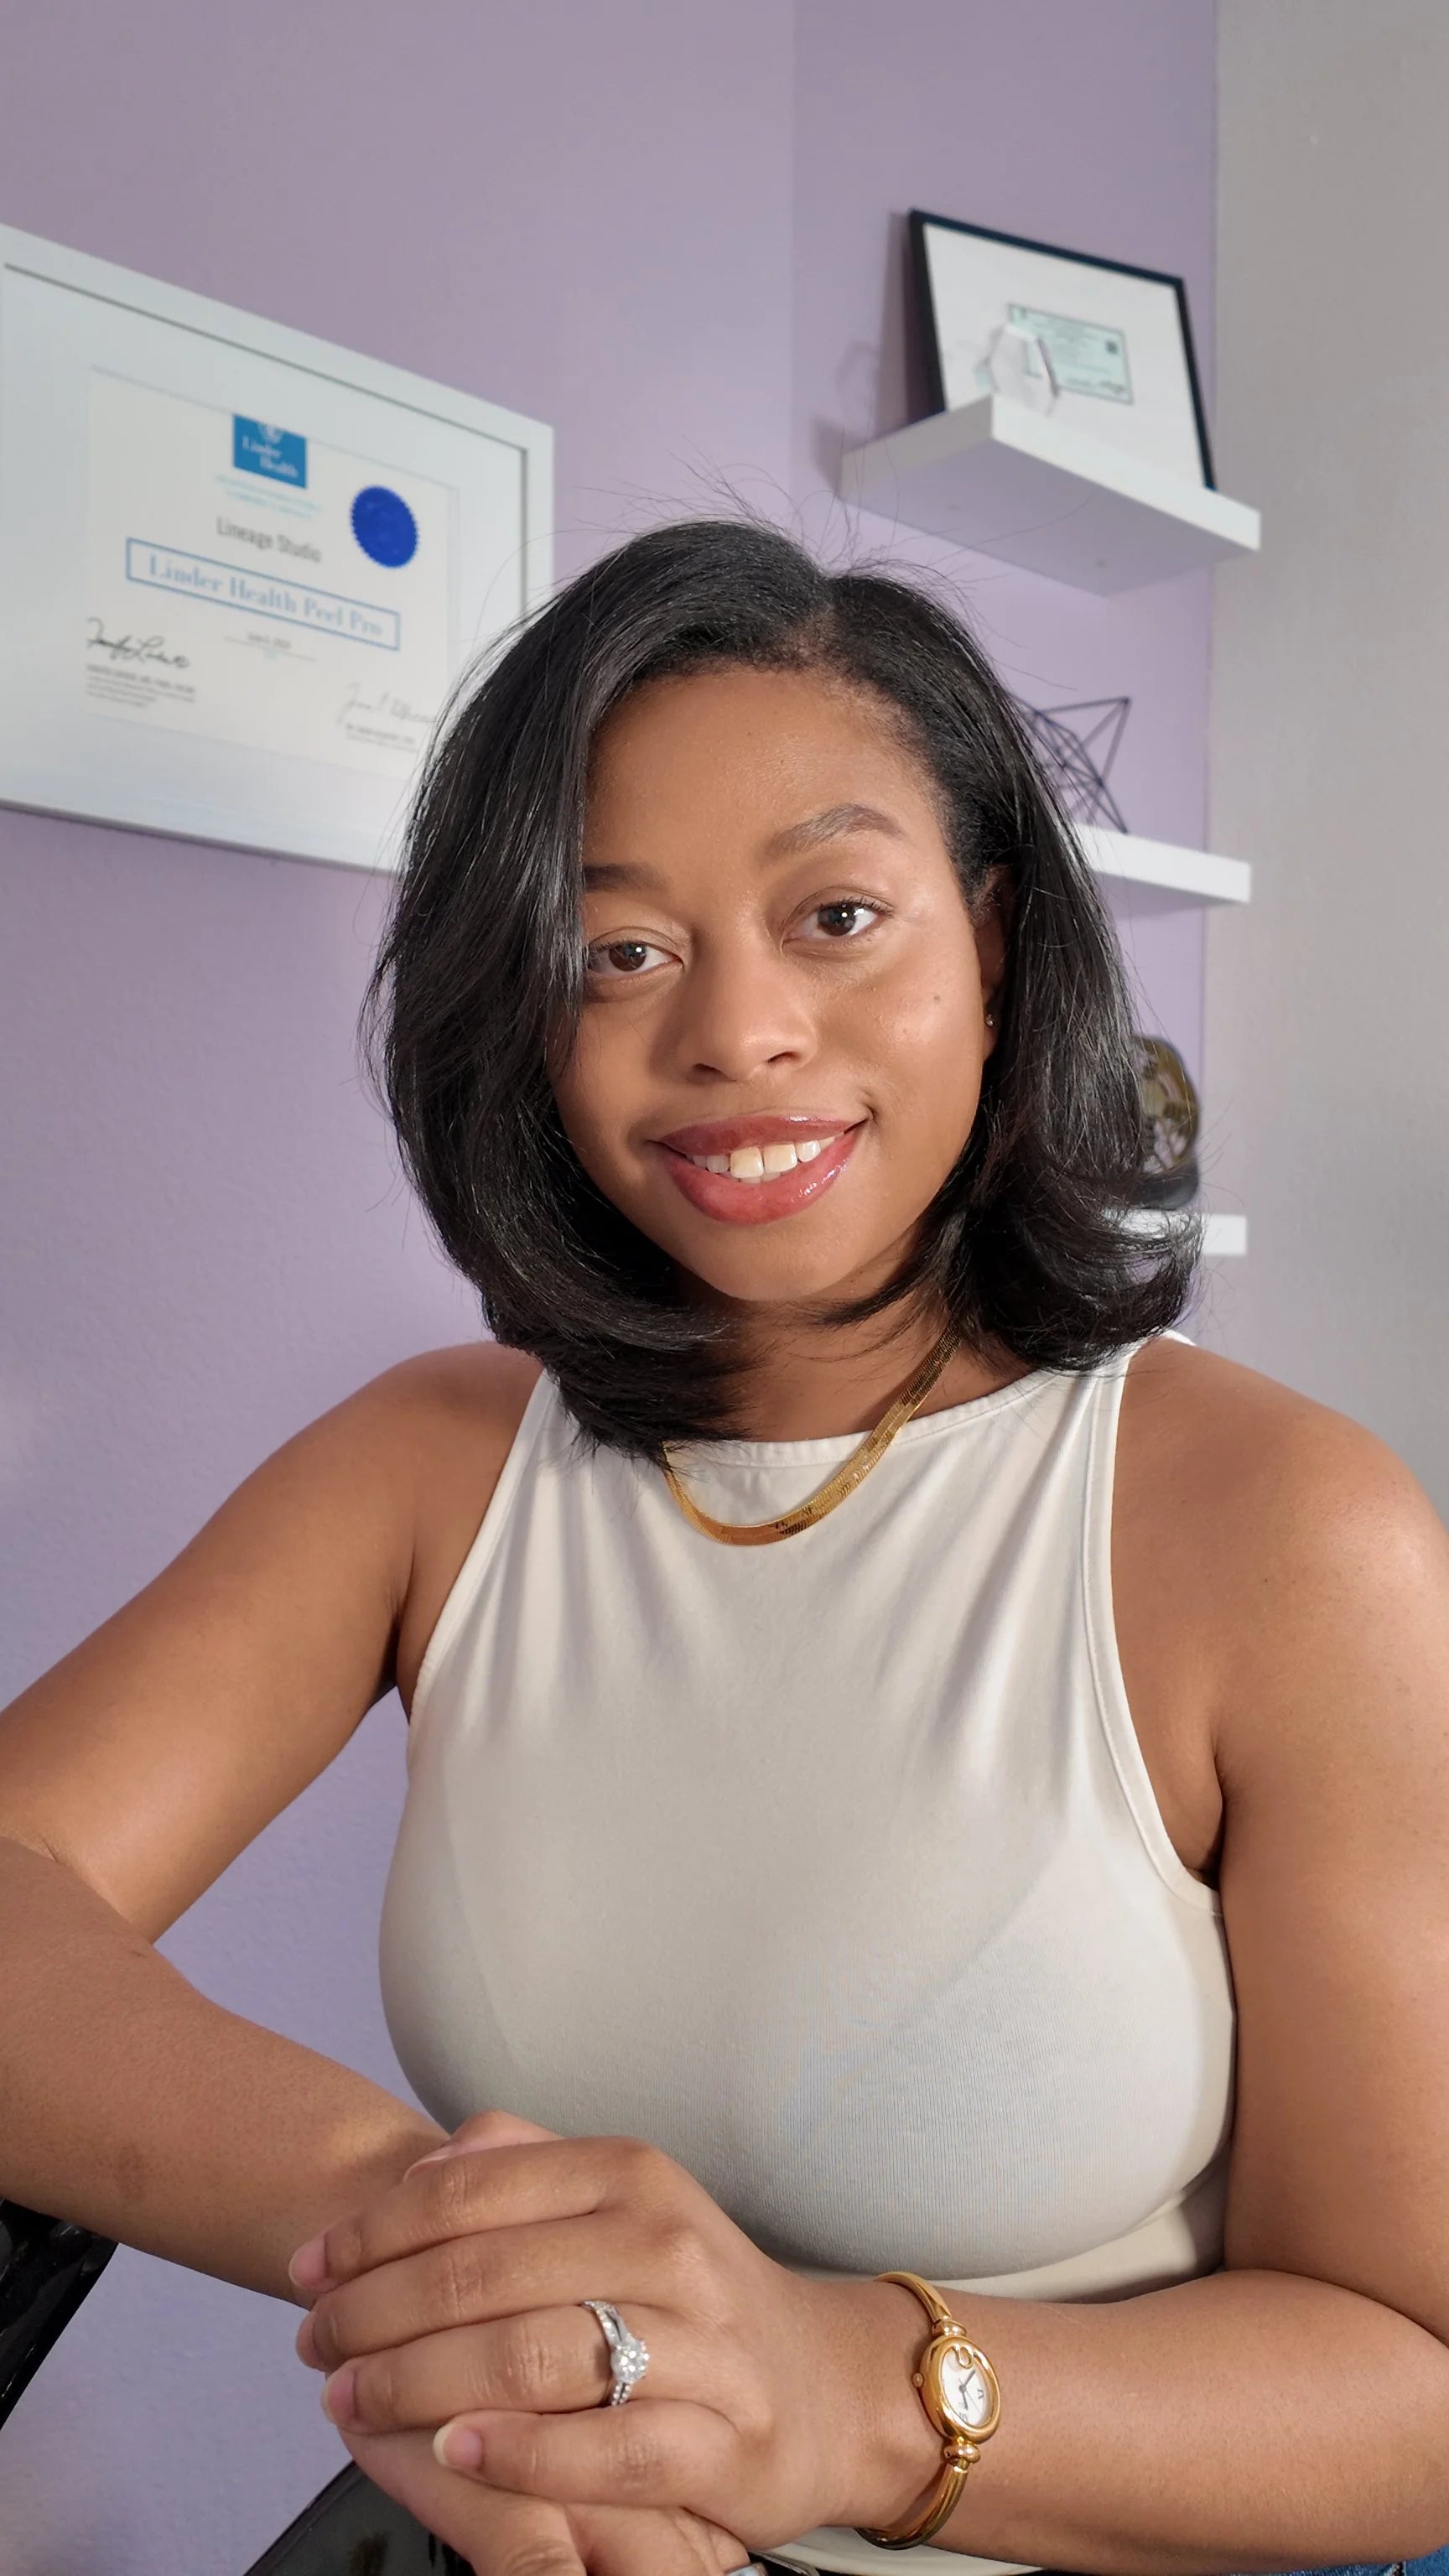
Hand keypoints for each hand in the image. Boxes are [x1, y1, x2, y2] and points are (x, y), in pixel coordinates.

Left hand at [290, 2109, 929, 2546]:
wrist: (825, 2386)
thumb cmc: (688, 2294)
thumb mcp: (616, 2200)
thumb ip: (517, 2166)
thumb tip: (418, 2167)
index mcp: (630, 2175)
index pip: (472, 2188)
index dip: (373, 2230)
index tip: (310, 2270)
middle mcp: (666, 2245)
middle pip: (484, 2275)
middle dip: (374, 2313)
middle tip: (313, 2344)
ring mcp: (702, 2344)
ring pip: (532, 2357)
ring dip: (419, 2383)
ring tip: (351, 2400)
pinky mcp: (724, 2440)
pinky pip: (605, 2448)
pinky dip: (519, 2453)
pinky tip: (454, 2453)